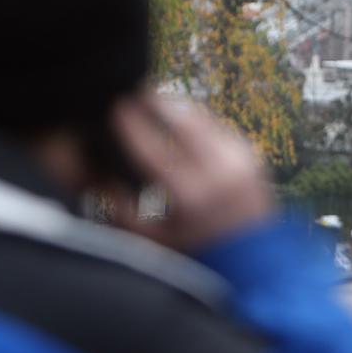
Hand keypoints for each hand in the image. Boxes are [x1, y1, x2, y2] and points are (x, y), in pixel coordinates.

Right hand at [108, 94, 273, 250]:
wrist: (256, 263)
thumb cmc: (197, 254)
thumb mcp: (152, 240)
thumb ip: (121, 207)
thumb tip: (96, 172)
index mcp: (191, 194)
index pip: (152, 146)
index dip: (129, 122)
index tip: (113, 105)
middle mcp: (220, 171)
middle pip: (182, 117)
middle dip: (155, 100)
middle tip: (133, 89)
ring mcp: (241, 160)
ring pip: (202, 117)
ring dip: (176, 107)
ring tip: (153, 101)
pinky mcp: (253, 156)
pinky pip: (218, 127)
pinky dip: (197, 121)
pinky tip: (180, 122)